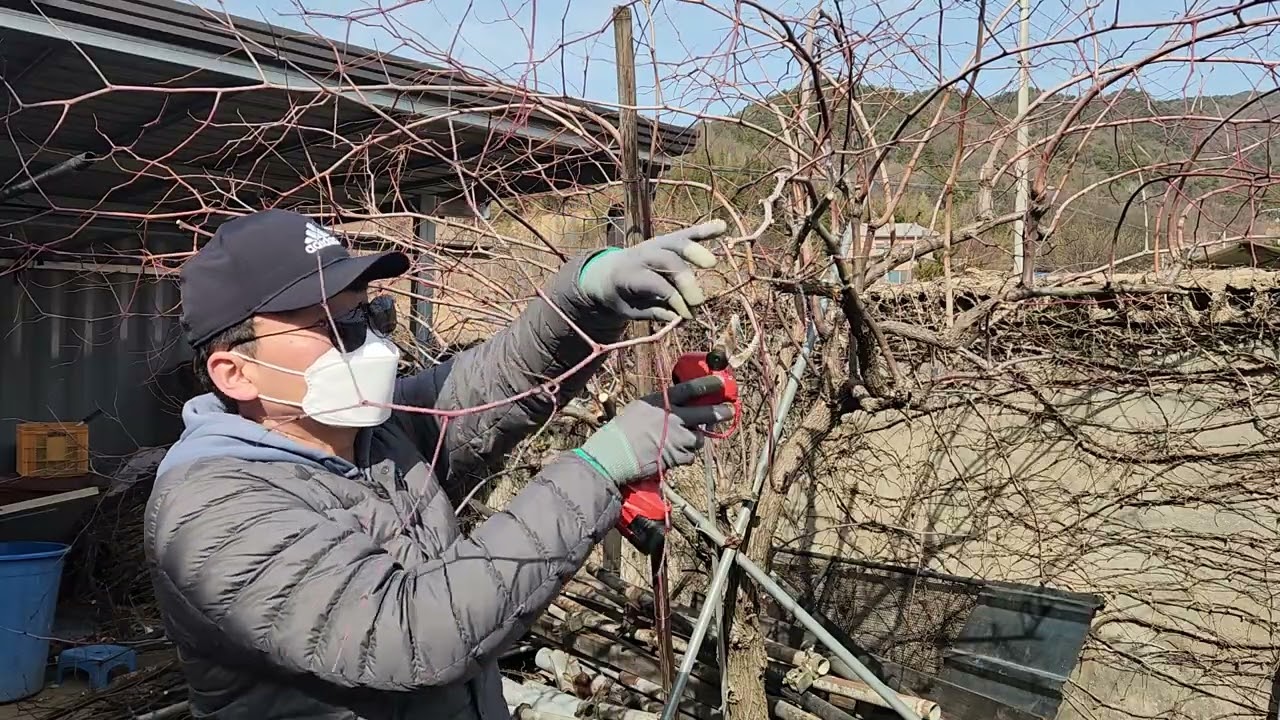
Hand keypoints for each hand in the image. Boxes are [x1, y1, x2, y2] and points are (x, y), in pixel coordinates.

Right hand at [576, 375, 734, 486]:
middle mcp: (672, 417)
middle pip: (705, 413)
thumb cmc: (620, 432)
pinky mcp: (677, 456)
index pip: (690, 389)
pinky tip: (672, 454)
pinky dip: (684, 455)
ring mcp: (677, 437)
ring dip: (695, 438)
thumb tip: (681, 408)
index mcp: (661, 402)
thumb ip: (661, 408)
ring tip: (682, 440)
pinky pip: (689, 455)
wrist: (613, 455)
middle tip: (728, 411)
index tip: (720, 383)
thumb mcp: (640, 410)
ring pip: (698, 437)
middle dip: (720, 412)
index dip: (708, 385)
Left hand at [578, 219, 726, 322]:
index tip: (687, 316)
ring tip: (711, 262)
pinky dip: (704, 231)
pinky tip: (722, 227)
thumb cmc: (620, 296)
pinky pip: (685, 233)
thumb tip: (679, 319)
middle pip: (667, 260)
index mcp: (628, 274)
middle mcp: (641, 255)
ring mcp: (655, 244)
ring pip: (676, 242)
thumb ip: (653, 312)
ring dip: (695, 250)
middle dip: (686, 279)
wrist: (604, 274)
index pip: (657, 283)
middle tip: (699, 301)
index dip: (675, 299)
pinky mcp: (666, 240)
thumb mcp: (628, 311)